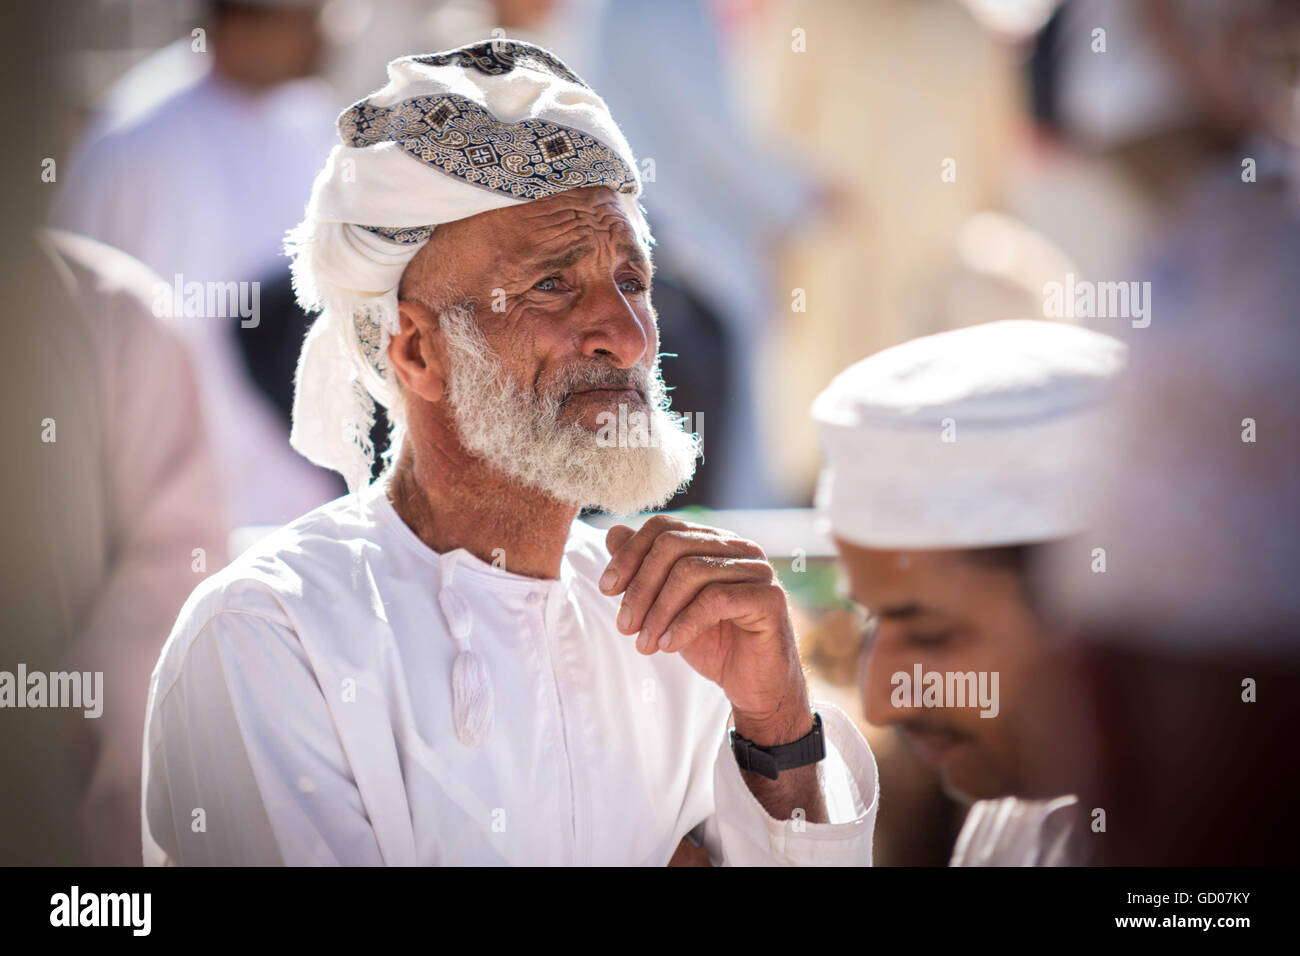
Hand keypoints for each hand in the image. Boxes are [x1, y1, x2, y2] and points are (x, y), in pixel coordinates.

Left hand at [600, 516, 811, 744]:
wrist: (755, 688)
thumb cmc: (713, 644)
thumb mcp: (668, 607)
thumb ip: (644, 571)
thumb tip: (613, 533)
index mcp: (715, 542)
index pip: (664, 528)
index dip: (629, 555)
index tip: (606, 590)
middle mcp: (739, 548)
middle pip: (674, 546)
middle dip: (640, 587)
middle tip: (623, 626)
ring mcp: (758, 570)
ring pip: (692, 572)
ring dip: (659, 612)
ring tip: (644, 644)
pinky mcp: (770, 598)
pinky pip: (716, 600)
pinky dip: (684, 624)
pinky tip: (668, 647)